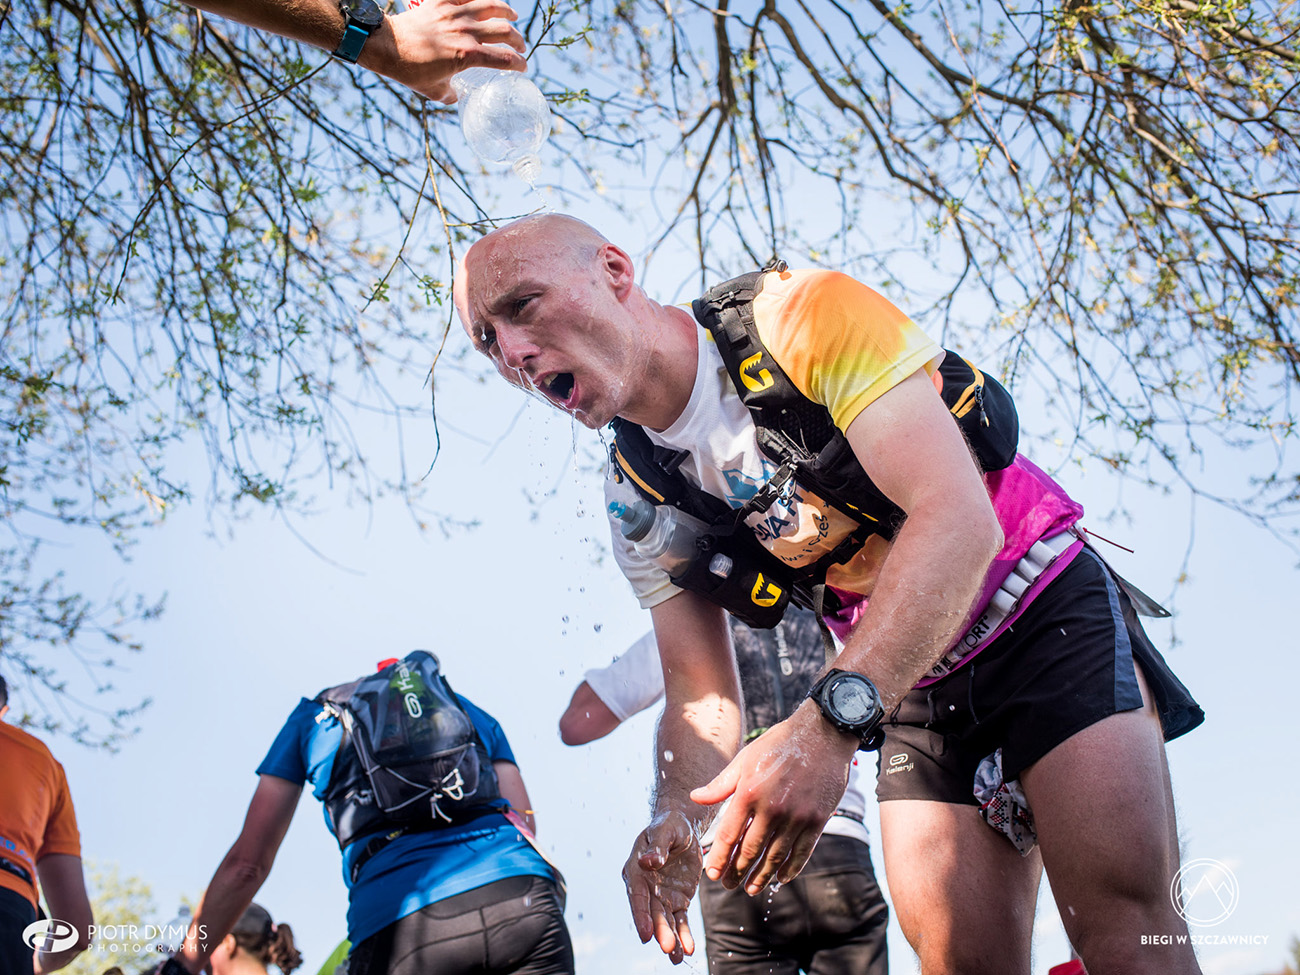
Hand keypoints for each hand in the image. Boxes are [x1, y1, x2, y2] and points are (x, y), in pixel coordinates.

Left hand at [372, 0, 527, 102]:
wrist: (387, 46)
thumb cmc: (410, 70)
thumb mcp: (434, 91)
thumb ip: (450, 93)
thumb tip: (456, 93)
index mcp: (467, 55)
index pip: (503, 58)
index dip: (518, 64)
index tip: (522, 67)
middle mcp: (465, 32)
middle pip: (503, 30)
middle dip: (517, 39)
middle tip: (519, 45)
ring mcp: (454, 13)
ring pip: (491, 6)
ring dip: (506, 12)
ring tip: (511, 16)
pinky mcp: (441, 1)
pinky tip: (485, 0)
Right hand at [623, 808, 701, 964]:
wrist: (683, 828)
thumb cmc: (669, 826)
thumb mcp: (664, 830)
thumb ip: (657, 847)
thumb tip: (648, 861)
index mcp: (636, 870)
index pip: (638, 897)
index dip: (641, 916)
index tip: (646, 935)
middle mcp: (646, 887)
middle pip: (652, 913)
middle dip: (660, 932)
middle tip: (668, 948)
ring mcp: (661, 896)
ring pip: (666, 921)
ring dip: (672, 939)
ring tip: (678, 958)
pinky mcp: (678, 900)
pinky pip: (680, 920)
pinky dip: (684, 934)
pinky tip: (689, 948)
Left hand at [691, 702, 854, 894]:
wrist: (822, 733)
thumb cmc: (779, 744)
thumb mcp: (745, 759)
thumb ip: (721, 784)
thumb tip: (695, 797)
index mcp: (749, 792)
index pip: (728, 835)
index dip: (719, 858)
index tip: (711, 874)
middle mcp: (772, 808)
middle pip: (750, 851)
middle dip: (736, 872)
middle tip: (728, 886)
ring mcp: (797, 816)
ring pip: (775, 856)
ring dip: (761, 877)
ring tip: (751, 889)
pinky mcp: (818, 819)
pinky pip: (802, 852)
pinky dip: (790, 869)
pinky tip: (781, 878)